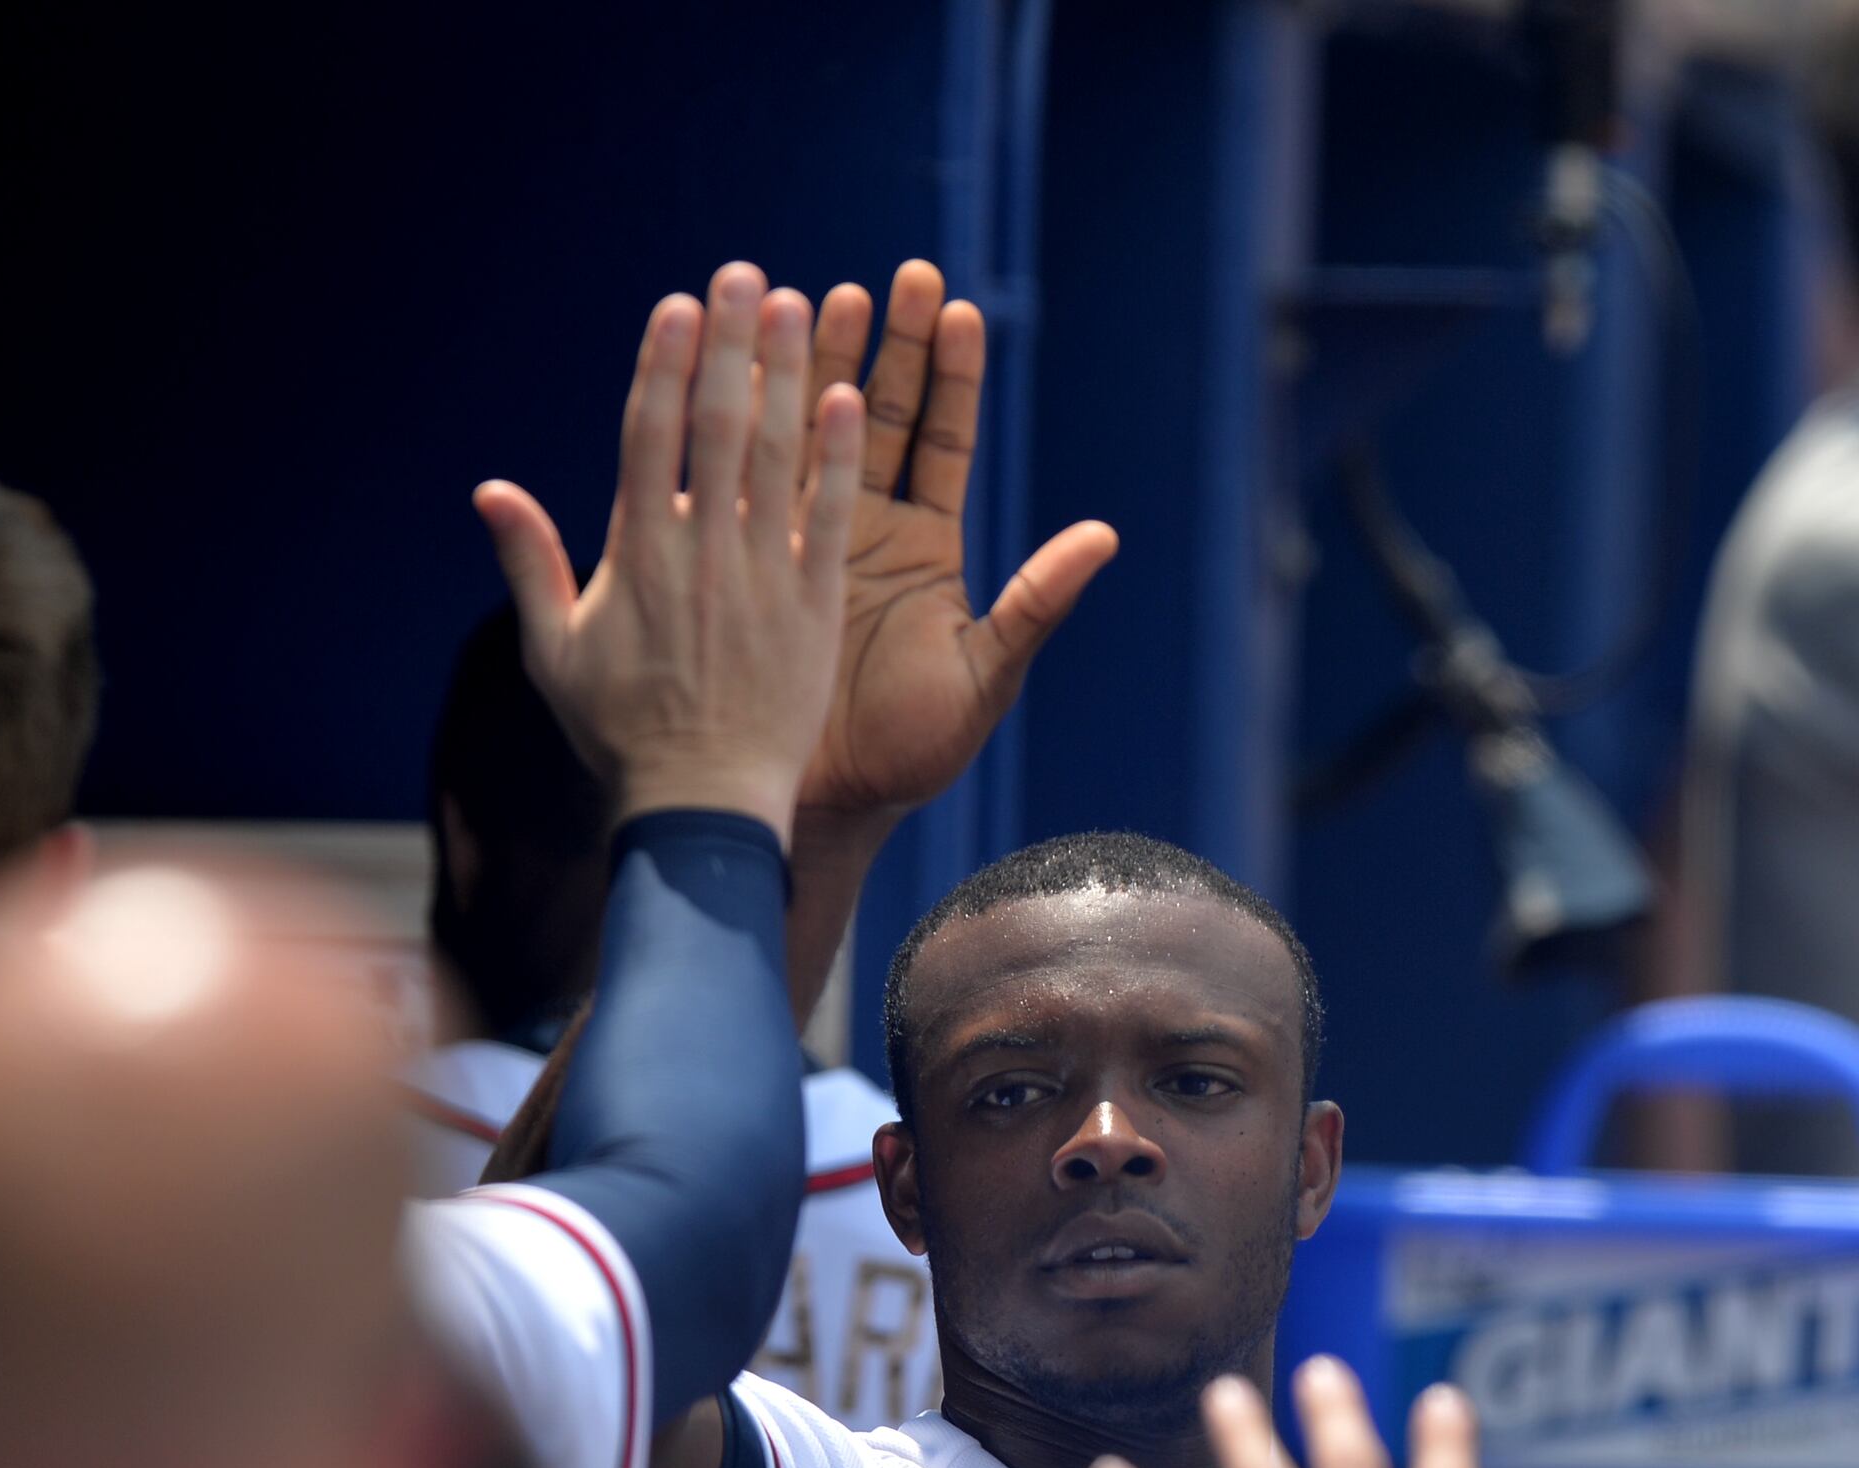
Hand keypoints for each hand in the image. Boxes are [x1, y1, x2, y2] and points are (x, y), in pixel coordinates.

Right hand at [474, 264, 861, 838]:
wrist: (700, 805)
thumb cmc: (619, 735)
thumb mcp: (555, 653)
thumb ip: (528, 565)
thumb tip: (489, 492)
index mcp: (636, 555)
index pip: (649, 438)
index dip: (664, 365)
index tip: (678, 306)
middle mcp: (700, 552)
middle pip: (715, 426)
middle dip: (731, 344)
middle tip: (745, 275)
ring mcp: (761, 576)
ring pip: (775, 456)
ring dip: (787, 375)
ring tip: (802, 304)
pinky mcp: (812, 607)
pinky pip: (826, 517)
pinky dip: (834, 457)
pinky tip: (846, 397)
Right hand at [795, 260, 1119, 818]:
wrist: (824, 802)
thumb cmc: (912, 749)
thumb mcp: (984, 675)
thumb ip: (1038, 601)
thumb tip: (1104, 535)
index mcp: (927, 548)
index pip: (942, 441)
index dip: (952, 378)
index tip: (962, 312)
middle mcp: (870, 529)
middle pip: (885, 415)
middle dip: (895, 344)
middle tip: (908, 275)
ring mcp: (809, 536)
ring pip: (819, 430)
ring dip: (825, 364)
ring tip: (832, 293)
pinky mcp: (757, 557)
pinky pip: (757, 478)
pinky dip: (756, 422)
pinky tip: (754, 362)